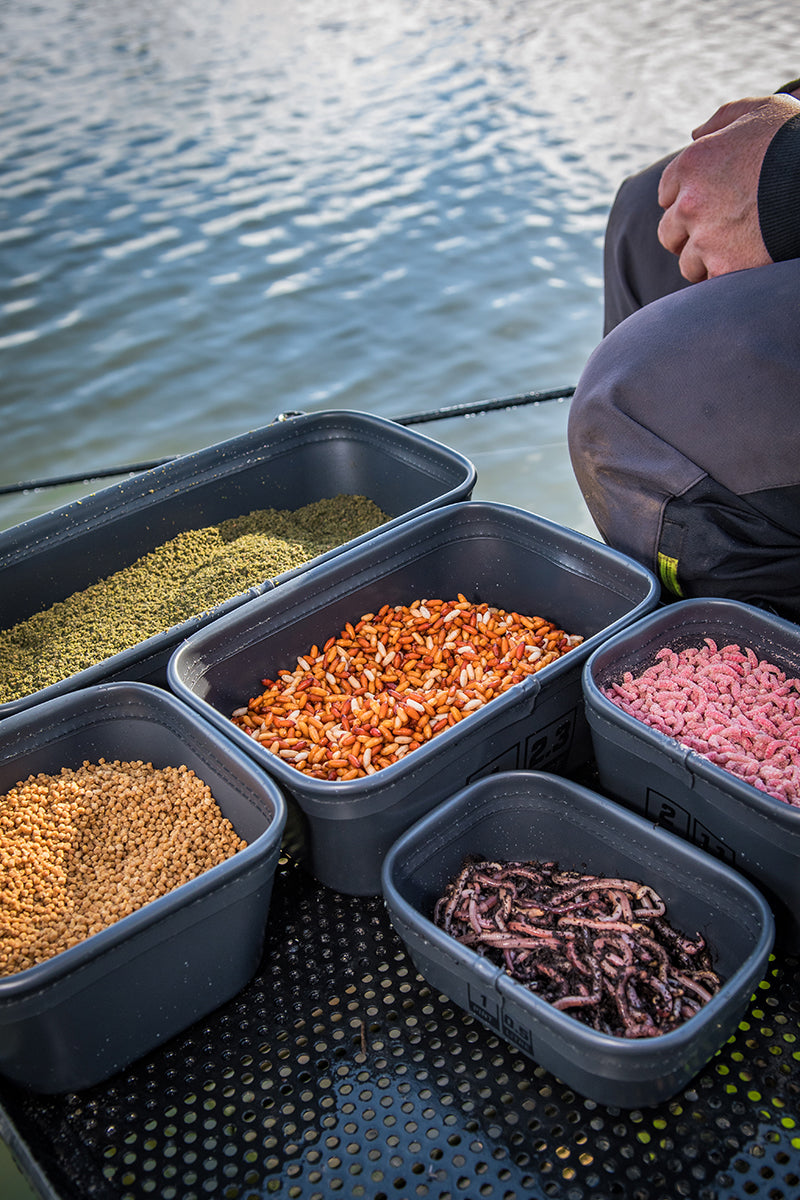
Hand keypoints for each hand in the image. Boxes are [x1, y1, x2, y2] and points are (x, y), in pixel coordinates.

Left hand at [656, 93, 799, 280]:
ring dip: (707, 260)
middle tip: (720, 231)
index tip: (710, 202)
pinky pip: (712, 282)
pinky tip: (748, 264)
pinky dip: (727, 276)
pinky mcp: (725, 268)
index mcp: (691, 163)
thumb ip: (723, 120)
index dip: (688, 199)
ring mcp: (705, 239)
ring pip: (688, 262)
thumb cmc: (796, 140)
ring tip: (738, 248)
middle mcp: (690, 203)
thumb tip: (695, 134)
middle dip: (689, 234)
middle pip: (670, 232)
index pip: (667, 193)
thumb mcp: (763, 111)